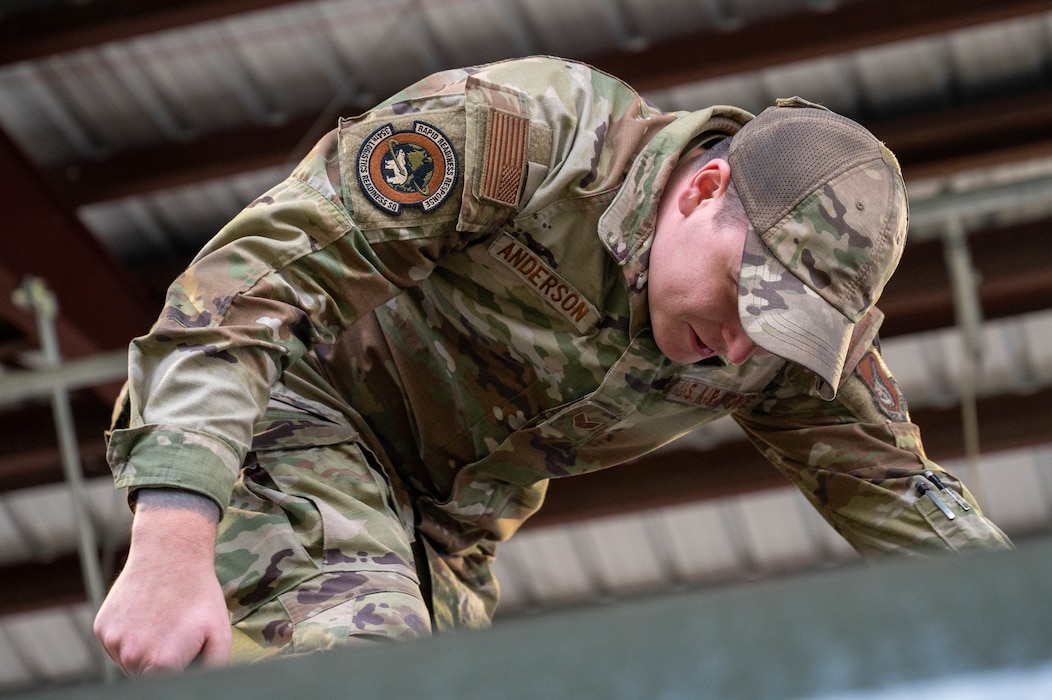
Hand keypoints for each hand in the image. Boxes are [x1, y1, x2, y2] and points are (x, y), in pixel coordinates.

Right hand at [94, 491, 230, 675]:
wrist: (170, 554)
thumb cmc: (199, 594)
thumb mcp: (220, 633)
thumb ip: (212, 668)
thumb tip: (200, 683)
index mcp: (161, 664)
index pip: (166, 684)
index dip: (179, 668)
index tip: (185, 648)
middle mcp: (131, 656)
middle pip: (145, 676)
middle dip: (161, 661)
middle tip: (176, 631)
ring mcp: (112, 641)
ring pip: (129, 662)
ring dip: (144, 649)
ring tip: (162, 619)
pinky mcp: (101, 627)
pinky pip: (116, 644)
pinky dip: (129, 635)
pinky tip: (146, 613)